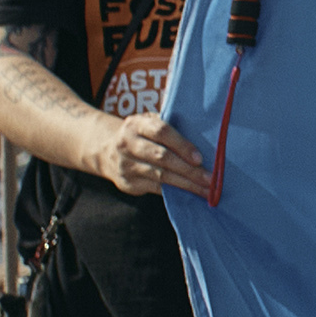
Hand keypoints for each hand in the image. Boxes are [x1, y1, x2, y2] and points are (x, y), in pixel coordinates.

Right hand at [89, 111, 209, 198]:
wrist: (106, 150)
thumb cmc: (141, 134)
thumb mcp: (149, 122)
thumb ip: (171, 125)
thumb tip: (207, 136)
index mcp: (136, 125)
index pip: (161, 132)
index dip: (182, 145)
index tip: (199, 158)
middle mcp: (128, 144)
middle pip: (162, 157)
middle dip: (188, 170)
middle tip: (210, 179)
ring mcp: (126, 165)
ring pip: (160, 176)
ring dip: (186, 184)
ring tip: (206, 190)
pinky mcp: (128, 183)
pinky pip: (155, 188)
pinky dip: (175, 192)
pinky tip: (191, 194)